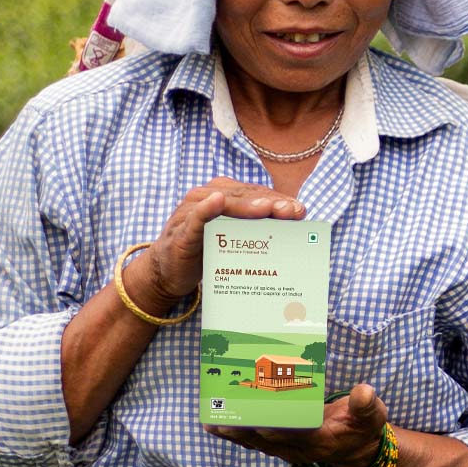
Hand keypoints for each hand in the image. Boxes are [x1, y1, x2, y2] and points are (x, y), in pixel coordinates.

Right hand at [123, 178, 304, 315]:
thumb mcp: (233, 239)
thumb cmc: (205, 252)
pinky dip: (205, 209)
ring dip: (246, 206)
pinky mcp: (181, 231)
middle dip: (270, 204)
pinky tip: (216, 202)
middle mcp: (207, 196)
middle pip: (244, 197)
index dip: (278, 200)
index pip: (255, 194)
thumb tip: (291, 227)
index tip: (300, 211)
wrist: (167, 272)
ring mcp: (192, 211)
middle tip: (292, 212)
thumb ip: (255, 229)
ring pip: (224, 204)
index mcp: (223, 194)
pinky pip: (194, 217)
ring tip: (268, 209)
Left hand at [205, 383, 386, 466]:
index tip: (256, 418)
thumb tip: (365, 392)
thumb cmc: (364, 428)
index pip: (292, 434)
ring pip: (254, 441)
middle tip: (219, 414)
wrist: (358, 450)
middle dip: (242, 426)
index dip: (274, 426)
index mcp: (319, 439)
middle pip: (265, 438)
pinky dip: (234, 433)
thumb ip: (367, 406)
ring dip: (233, 431)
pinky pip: (253, 441)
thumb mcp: (373, 416)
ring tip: (209, 420)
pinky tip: (214, 425)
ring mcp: (286, 450)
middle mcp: (297, 448)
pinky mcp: (280, 446)